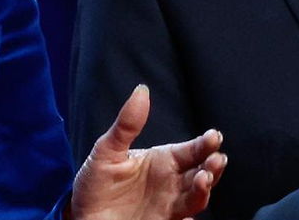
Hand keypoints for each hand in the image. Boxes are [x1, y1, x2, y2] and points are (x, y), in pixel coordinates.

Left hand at [70, 84, 225, 219]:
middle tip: (216, 159)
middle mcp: (170, 182)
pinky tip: (190, 215)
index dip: (205, 143)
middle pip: (202, 173)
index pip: (191, 149)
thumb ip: (127, 124)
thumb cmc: (95, 182)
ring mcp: (168, 205)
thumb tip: (141, 90)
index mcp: (163, 160)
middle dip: (213, 166)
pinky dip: (190, 218)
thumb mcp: (107, 150)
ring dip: (205, 189)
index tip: (213, 136)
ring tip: (203, 178)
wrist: (82, 216)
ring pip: (196, 197)